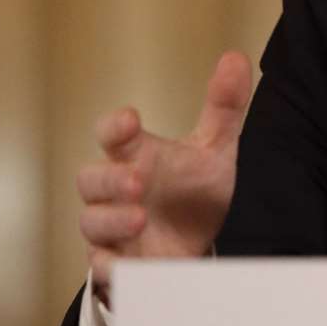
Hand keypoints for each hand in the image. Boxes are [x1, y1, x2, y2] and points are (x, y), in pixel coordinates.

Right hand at [77, 51, 251, 303]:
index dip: (115, 126)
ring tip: (140, 218)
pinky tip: (124, 266)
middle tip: (137, 181)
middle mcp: (116, 191)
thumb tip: (236, 58)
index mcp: (137, 156)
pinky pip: (100, 267)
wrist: (198, 244)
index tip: (129, 120)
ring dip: (111, 219)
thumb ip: (224, 107)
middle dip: (109, 179)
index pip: (112, 135)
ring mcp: (112, 228)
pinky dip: (108, 267)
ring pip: (91, 221)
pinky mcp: (117, 265)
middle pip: (90, 178)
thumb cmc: (194, 190)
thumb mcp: (214, 149)